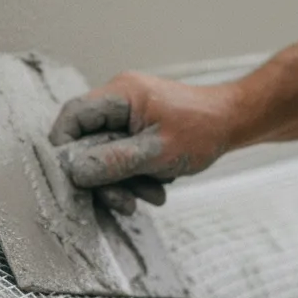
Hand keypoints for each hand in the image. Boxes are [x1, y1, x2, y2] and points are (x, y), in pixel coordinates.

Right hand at [48, 72, 239, 214]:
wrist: (234, 123)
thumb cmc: (202, 130)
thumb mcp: (157, 152)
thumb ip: (114, 162)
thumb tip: (74, 172)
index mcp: (120, 95)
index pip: (72, 116)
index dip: (63, 147)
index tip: (70, 178)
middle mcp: (118, 102)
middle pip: (87, 143)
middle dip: (104, 177)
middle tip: (124, 202)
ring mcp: (126, 117)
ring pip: (104, 156)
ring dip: (123, 183)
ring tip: (152, 194)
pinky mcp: (135, 131)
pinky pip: (121, 158)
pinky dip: (134, 178)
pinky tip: (156, 187)